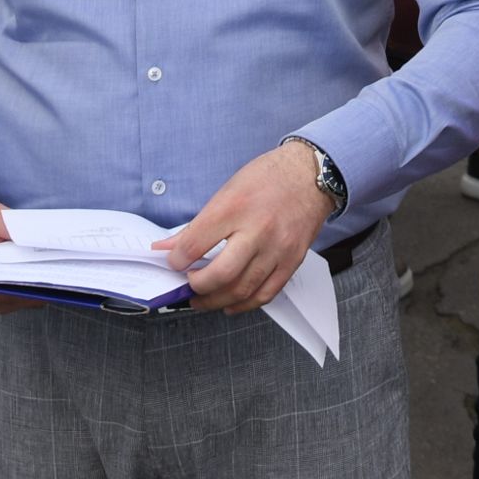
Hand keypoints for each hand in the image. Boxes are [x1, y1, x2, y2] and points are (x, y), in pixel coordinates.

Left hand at [152, 139, 333, 313]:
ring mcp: (277, 248)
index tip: (174, 262)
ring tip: (203, 299)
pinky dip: (244, 304)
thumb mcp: (227, 190)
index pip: (195, 244)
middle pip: (220, 274)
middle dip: (197, 286)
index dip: (177, 259)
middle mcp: (258, 229)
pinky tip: (231, 302)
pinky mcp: (292, 261)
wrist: (309, 174)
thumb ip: (198, 224)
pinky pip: (265, 294)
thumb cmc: (268, 178)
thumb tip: (169, 246)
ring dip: (216, 300)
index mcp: (235, 207)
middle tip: (188, 284)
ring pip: (242, 290)